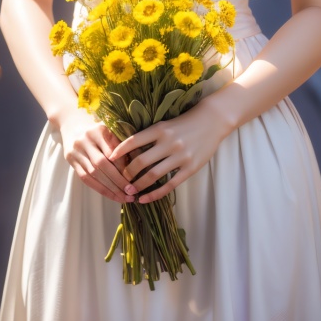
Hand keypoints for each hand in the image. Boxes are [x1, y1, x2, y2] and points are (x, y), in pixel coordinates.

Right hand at [59, 106, 135, 203]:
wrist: (73, 122)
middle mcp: (86, 139)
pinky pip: (85, 178)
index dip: (123, 167)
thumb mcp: (111, 130)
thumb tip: (140, 163)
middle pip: (102, 164)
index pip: (113, 152)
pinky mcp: (70, 159)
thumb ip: (124, 145)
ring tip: (123, 198)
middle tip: (132, 193)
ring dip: (109, 189)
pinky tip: (111, 195)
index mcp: (99, 130)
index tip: (136, 179)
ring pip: (93, 173)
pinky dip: (99, 188)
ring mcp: (76, 150)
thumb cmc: (99, 129)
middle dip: (118, 181)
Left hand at [108, 100, 226, 203]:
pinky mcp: (190, 168)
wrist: (211, 121)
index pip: (134, 141)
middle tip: (121, 179)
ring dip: (138, 185)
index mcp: (160, 129)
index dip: (120, 150)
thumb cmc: (185, 122)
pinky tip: (145, 199)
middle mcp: (169, 142)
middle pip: (141, 161)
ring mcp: (180, 156)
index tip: (109, 159)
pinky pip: (170, 185)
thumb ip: (150, 136)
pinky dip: (155, 194)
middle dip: (128, 173)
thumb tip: (128, 150)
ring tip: (129, 191)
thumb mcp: (165, 124)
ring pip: (153, 175)